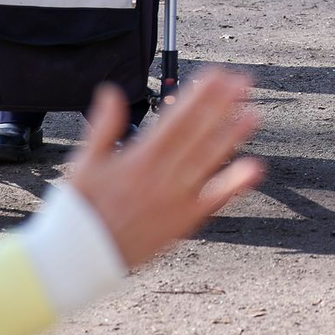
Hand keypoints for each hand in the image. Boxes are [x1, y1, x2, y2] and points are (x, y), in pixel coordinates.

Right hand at [68, 68, 263, 270]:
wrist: (79, 259)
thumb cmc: (80, 210)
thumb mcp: (84, 163)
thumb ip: (102, 125)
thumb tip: (110, 90)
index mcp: (139, 157)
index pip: (176, 118)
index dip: (199, 95)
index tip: (217, 74)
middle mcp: (161, 175)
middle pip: (198, 133)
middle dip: (223, 105)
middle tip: (245, 82)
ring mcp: (175, 198)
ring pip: (210, 160)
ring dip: (233, 136)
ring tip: (254, 114)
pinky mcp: (183, 221)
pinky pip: (214, 200)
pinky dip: (235, 184)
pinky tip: (254, 168)